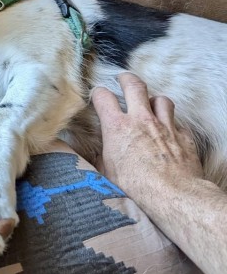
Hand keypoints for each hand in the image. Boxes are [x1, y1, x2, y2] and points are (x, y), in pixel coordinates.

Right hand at [91, 73, 202, 201]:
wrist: (172, 194)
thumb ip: (99, 157)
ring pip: (161, 99)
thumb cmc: (136, 187)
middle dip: (127, 79)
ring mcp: (165, 125)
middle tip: (124, 78)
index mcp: (117, 127)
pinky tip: (169, 132)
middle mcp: (141, 120)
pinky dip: (172, 124)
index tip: (98, 95)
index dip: (98, 93)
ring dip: (154, 101)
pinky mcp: (183, 136)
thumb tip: (90, 156)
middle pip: (135, 86)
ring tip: (151, 105)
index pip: (103, 97)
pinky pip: (178, 122)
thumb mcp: (107, 173)